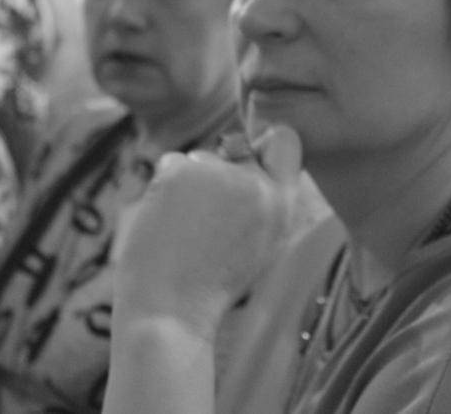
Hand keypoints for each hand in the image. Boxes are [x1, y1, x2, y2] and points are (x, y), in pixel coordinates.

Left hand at [113, 124, 304, 340]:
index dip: (264, 146)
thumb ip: (264, 201)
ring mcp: (219, 174)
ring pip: (202, 156)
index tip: (247, 165)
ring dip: (189, 180)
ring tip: (183, 227)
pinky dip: (164, 185)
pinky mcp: (182, 170)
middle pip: (238, 147)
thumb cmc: (209, 284)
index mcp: (282, 205)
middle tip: (204, 215)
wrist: (169, 310)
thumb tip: (254, 155)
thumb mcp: (261, 243)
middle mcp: (257, 185)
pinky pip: (172, 161)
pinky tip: (165, 220)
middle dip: (220, 169)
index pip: (285, 140)